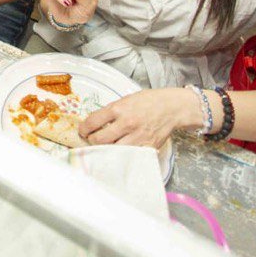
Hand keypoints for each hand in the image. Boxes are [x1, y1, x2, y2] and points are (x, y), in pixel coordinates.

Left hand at [80, 87, 196, 148]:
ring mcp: (137, 137)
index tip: (83, 131)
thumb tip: (94, 124)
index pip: (92, 122)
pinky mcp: (146, 148)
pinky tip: (119, 153)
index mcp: (119, 108)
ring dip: (105, 150)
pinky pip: (128, 156)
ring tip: (104, 147)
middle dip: (92, 141)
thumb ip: (111, 112)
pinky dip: (121, 156)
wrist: (172, 108)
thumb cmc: (149, 102)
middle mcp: (127, 123)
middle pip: (99, 140)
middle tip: (92, 140)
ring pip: (112, 151)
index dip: (83, 129)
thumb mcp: (126, 100)